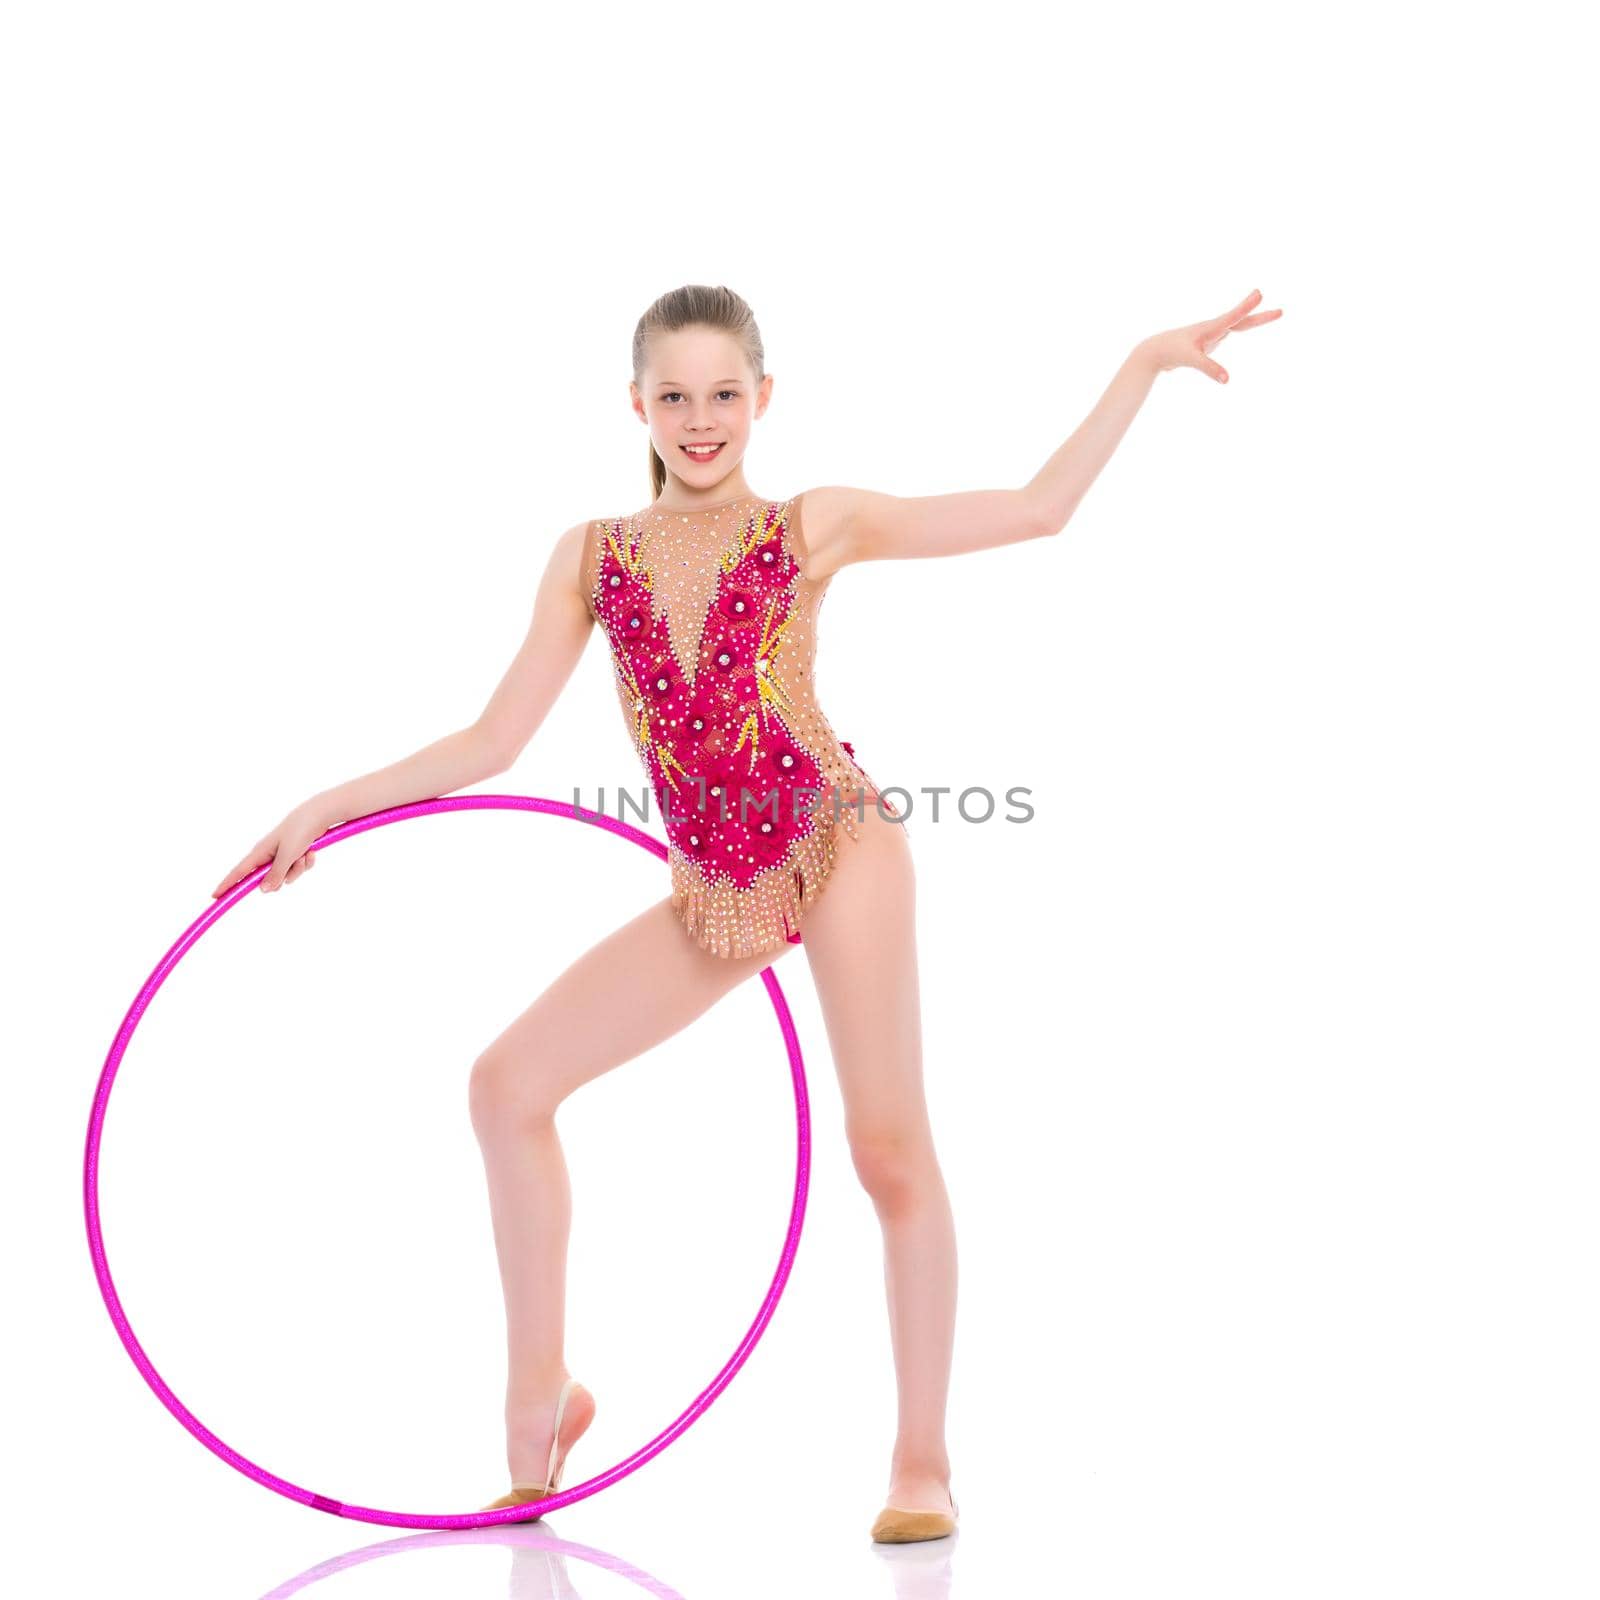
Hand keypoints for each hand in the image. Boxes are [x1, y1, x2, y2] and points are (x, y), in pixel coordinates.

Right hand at [211, 800, 337, 898]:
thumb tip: (263, 890)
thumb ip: (276, 874)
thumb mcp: (287, 855)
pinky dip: (305, 863)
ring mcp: (281, 855)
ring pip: (287, 876)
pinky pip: (298, 869)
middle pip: (268, 881)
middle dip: (284, 877)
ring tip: (304, 853)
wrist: (317, 815)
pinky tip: (311, 851)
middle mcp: (267, 855)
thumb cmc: (298, 831)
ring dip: (298, 868)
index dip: (227, 884)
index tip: (214, 896)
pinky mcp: (294, 854)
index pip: (238, 872)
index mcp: (259, 853)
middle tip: (294, 862)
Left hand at [1136, 288, 1281, 383]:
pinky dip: (1239, 327)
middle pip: (1242, 321)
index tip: (1260, 293)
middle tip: (1281, 312)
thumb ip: (1210, 369)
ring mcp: (1212, 334)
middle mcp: (1214, 328)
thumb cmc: (1172, 351)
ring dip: (1253, 319)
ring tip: (1272, 313)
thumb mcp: (1192, 360)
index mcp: (1211, 328)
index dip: (1247, 306)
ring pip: (1237, 325)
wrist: (1155, 351)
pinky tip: (1237, 327)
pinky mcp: (1208, 341)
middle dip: (1261, 317)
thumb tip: (1228, 380)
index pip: (1234, 316)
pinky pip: (1228, 333)